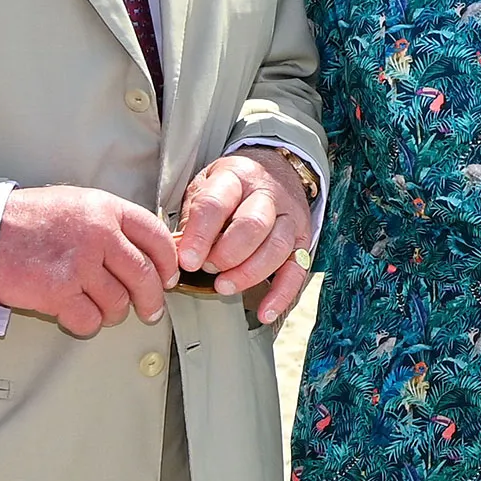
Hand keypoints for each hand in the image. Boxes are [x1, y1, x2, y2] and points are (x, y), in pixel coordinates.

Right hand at [0, 186, 177, 338]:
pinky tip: (76, 314)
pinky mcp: (59, 292)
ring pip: (119, 303)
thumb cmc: (30, 220)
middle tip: (150, 311)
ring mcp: (79, 264)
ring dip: (113, 313)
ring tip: (99, 308)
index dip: (168, 263)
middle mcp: (98, 234)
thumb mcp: (77, 203)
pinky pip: (91, 320)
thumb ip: (112, 222)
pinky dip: (87, 324)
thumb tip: (149, 249)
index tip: (168, 278)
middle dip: (152, 300)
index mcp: (106, 209)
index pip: (156, 237)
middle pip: (144, 276)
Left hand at [175, 149, 312, 325]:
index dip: (200, 235)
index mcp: (235, 177)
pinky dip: (281, 295)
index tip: (187, 260)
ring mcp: (289, 217)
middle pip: (252, 225)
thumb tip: (178, 253)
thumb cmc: (233, 187)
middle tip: (207, 268)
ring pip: (276, 247)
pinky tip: (264, 311)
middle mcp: (266, 194)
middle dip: (227, 254)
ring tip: (224, 286)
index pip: (216, 204)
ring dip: (248, 273)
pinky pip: (297, 271)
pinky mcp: (302, 241)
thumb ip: (193, 218)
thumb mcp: (206, 187)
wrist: (277, 170)